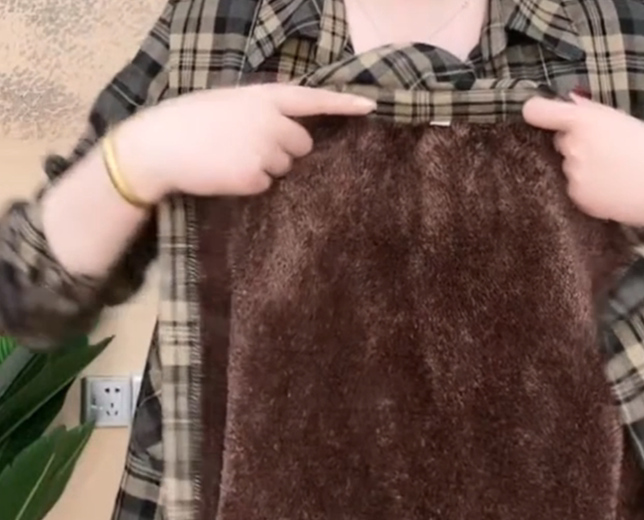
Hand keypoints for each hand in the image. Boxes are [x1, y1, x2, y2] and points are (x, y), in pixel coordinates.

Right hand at [115, 84, 375, 202]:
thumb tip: (291, 134)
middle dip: (285, 151)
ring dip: (265, 168)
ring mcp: (264, 149)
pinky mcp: (254, 177)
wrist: (159, 145)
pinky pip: (265, 186)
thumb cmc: (190, 124)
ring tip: (231, 159)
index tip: (370, 107)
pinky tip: (225, 174)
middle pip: (302, 145)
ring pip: (285, 168)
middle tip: (249, 149)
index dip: (343, 104)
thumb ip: (261, 112)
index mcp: (262, 96)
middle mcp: (270, 120)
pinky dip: (248, 185)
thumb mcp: (229, 104)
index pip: (312, 99)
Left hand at [522, 93, 643, 234]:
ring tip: (617, 173)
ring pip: (567, 168)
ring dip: (583, 169)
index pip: (539, 112)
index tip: (535, 115)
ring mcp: (574, 177)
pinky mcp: (580, 201)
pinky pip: (575, 191)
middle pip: (558, 143)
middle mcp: (573, 148)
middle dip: (574, 145)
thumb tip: (568, 104)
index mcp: (585, 120)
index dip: (536, 112)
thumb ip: (592, 115)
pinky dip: (589, 190)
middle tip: (607, 151)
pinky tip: (615, 189)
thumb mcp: (626, 121)